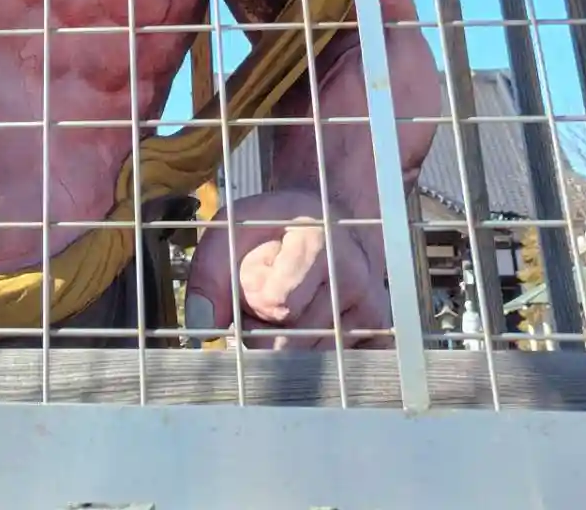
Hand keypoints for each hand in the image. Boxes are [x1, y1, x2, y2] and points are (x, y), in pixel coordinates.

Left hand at [186, 190, 390, 348]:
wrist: (325, 216)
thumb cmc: (273, 227)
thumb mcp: (233, 230)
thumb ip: (209, 274)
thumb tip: (202, 326)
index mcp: (318, 242)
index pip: (279, 304)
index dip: (256, 300)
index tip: (260, 278)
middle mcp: (355, 276)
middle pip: (294, 341)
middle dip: (268, 332)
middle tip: (270, 302)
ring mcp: (374, 307)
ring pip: (315, 360)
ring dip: (291, 346)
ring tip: (292, 311)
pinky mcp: (383, 332)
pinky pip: (343, 369)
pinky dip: (318, 358)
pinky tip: (313, 329)